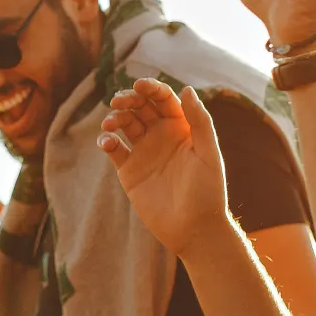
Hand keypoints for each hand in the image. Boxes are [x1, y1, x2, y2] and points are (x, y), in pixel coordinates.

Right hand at [99, 81, 229, 258]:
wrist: (194, 230)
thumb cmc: (208, 192)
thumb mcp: (209, 154)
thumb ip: (200, 121)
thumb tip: (187, 89)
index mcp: (182, 128)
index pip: (164, 99)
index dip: (151, 88)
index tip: (139, 85)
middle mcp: (161, 136)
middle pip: (140, 107)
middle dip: (128, 99)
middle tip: (119, 101)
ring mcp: (144, 152)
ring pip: (124, 124)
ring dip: (115, 118)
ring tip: (110, 123)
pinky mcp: (129, 171)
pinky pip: (113, 149)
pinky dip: (106, 141)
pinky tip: (107, 143)